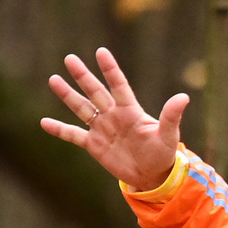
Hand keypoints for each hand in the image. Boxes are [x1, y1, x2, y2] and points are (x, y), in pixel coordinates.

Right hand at [41, 48, 187, 188]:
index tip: (100, 52)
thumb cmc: (163, 153)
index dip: (110, 69)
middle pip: (95, 92)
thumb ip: (171, 116)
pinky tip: (43, 122)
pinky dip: (59, 129)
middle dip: (83, 76)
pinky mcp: (94, 145)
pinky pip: (73, 135)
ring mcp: (102, 129)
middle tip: (70, 58)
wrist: (152, 174)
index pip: (118, 85)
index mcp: (130, 110)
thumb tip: (184, 97)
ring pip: (81, 108)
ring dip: (68, 95)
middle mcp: (113, 115)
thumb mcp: (168, 135)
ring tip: (53, 79)